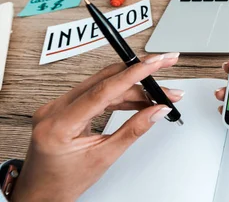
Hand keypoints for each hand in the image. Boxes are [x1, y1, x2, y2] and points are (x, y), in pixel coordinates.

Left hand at [12, 53, 182, 201]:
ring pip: (103, 85)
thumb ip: (133, 130)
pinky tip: (139, 99)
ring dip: (133, 88)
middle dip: (139, 75)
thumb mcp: (104, 157)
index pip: (103, 89)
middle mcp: (54, 109)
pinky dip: (119, 95)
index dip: (134, 73)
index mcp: (60, 124)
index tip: (156, 63)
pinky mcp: (64, 107)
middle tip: (164, 68)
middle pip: (106, 82)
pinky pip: (96, 93)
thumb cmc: (63, 182)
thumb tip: (156, 110)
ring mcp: (57, 106)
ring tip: (158, 95)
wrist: (40, 193)